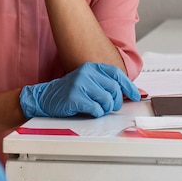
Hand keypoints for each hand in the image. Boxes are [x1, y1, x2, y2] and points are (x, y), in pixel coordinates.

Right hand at [19, 62, 139, 117]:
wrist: (45, 97)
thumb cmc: (69, 91)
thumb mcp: (88, 82)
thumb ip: (106, 84)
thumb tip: (131, 92)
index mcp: (91, 67)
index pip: (116, 73)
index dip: (128, 86)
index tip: (135, 95)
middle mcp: (86, 73)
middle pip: (114, 89)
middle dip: (115, 102)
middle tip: (109, 106)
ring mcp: (80, 84)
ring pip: (107, 100)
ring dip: (105, 109)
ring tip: (95, 108)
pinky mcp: (75, 97)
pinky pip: (96, 109)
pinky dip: (95, 113)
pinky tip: (87, 110)